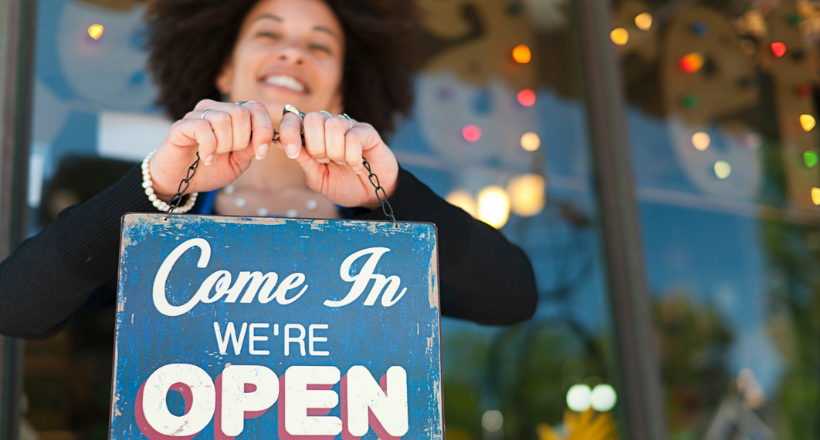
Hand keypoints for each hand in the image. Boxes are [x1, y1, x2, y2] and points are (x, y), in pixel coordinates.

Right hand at [149, 100, 274, 199]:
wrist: (180, 181)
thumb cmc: (209, 170)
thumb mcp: (237, 163)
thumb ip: (249, 150)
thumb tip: (262, 141)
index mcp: (232, 116)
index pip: (256, 108)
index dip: (263, 130)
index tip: (260, 153)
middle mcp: (215, 110)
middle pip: (241, 113)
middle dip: (241, 140)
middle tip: (229, 154)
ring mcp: (197, 115)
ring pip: (223, 119)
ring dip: (224, 144)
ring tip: (215, 155)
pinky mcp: (182, 125)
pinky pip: (203, 127)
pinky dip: (209, 147)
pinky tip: (206, 158)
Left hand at [275, 110, 398, 209]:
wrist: (371, 196)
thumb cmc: (343, 185)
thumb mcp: (318, 177)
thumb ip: (303, 160)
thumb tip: (278, 141)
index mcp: (313, 135)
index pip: (294, 118)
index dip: (289, 132)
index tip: (291, 152)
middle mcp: (330, 126)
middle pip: (314, 118)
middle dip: (315, 145)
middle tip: (324, 161)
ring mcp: (349, 127)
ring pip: (334, 125)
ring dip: (335, 151)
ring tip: (342, 163)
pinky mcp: (367, 132)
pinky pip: (353, 136)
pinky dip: (352, 156)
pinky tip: (356, 165)